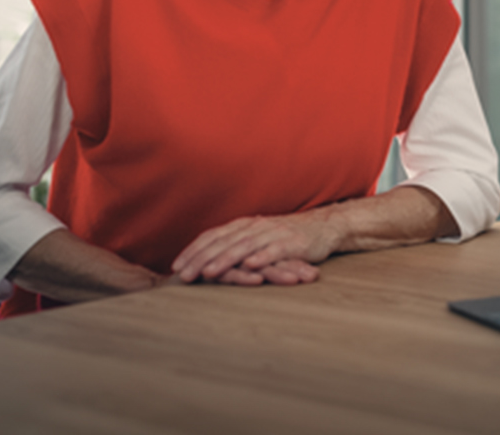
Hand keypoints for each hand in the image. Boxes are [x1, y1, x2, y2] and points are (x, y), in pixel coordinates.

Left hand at [171, 210, 341, 284]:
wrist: (324, 227)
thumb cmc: (286, 238)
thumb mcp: (258, 238)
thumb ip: (236, 245)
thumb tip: (206, 260)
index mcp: (245, 225)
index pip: (213, 236)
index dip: (193, 250)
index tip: (175, 266)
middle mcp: (256, 227)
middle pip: (224, 241)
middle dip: (202, 258)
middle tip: (184, 274)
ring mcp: (274, 234)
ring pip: (245, 246)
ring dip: (226, 259)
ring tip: (209, 272)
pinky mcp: (293, 243)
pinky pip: (275, 251)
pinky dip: (262, 258)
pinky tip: (250, 267)